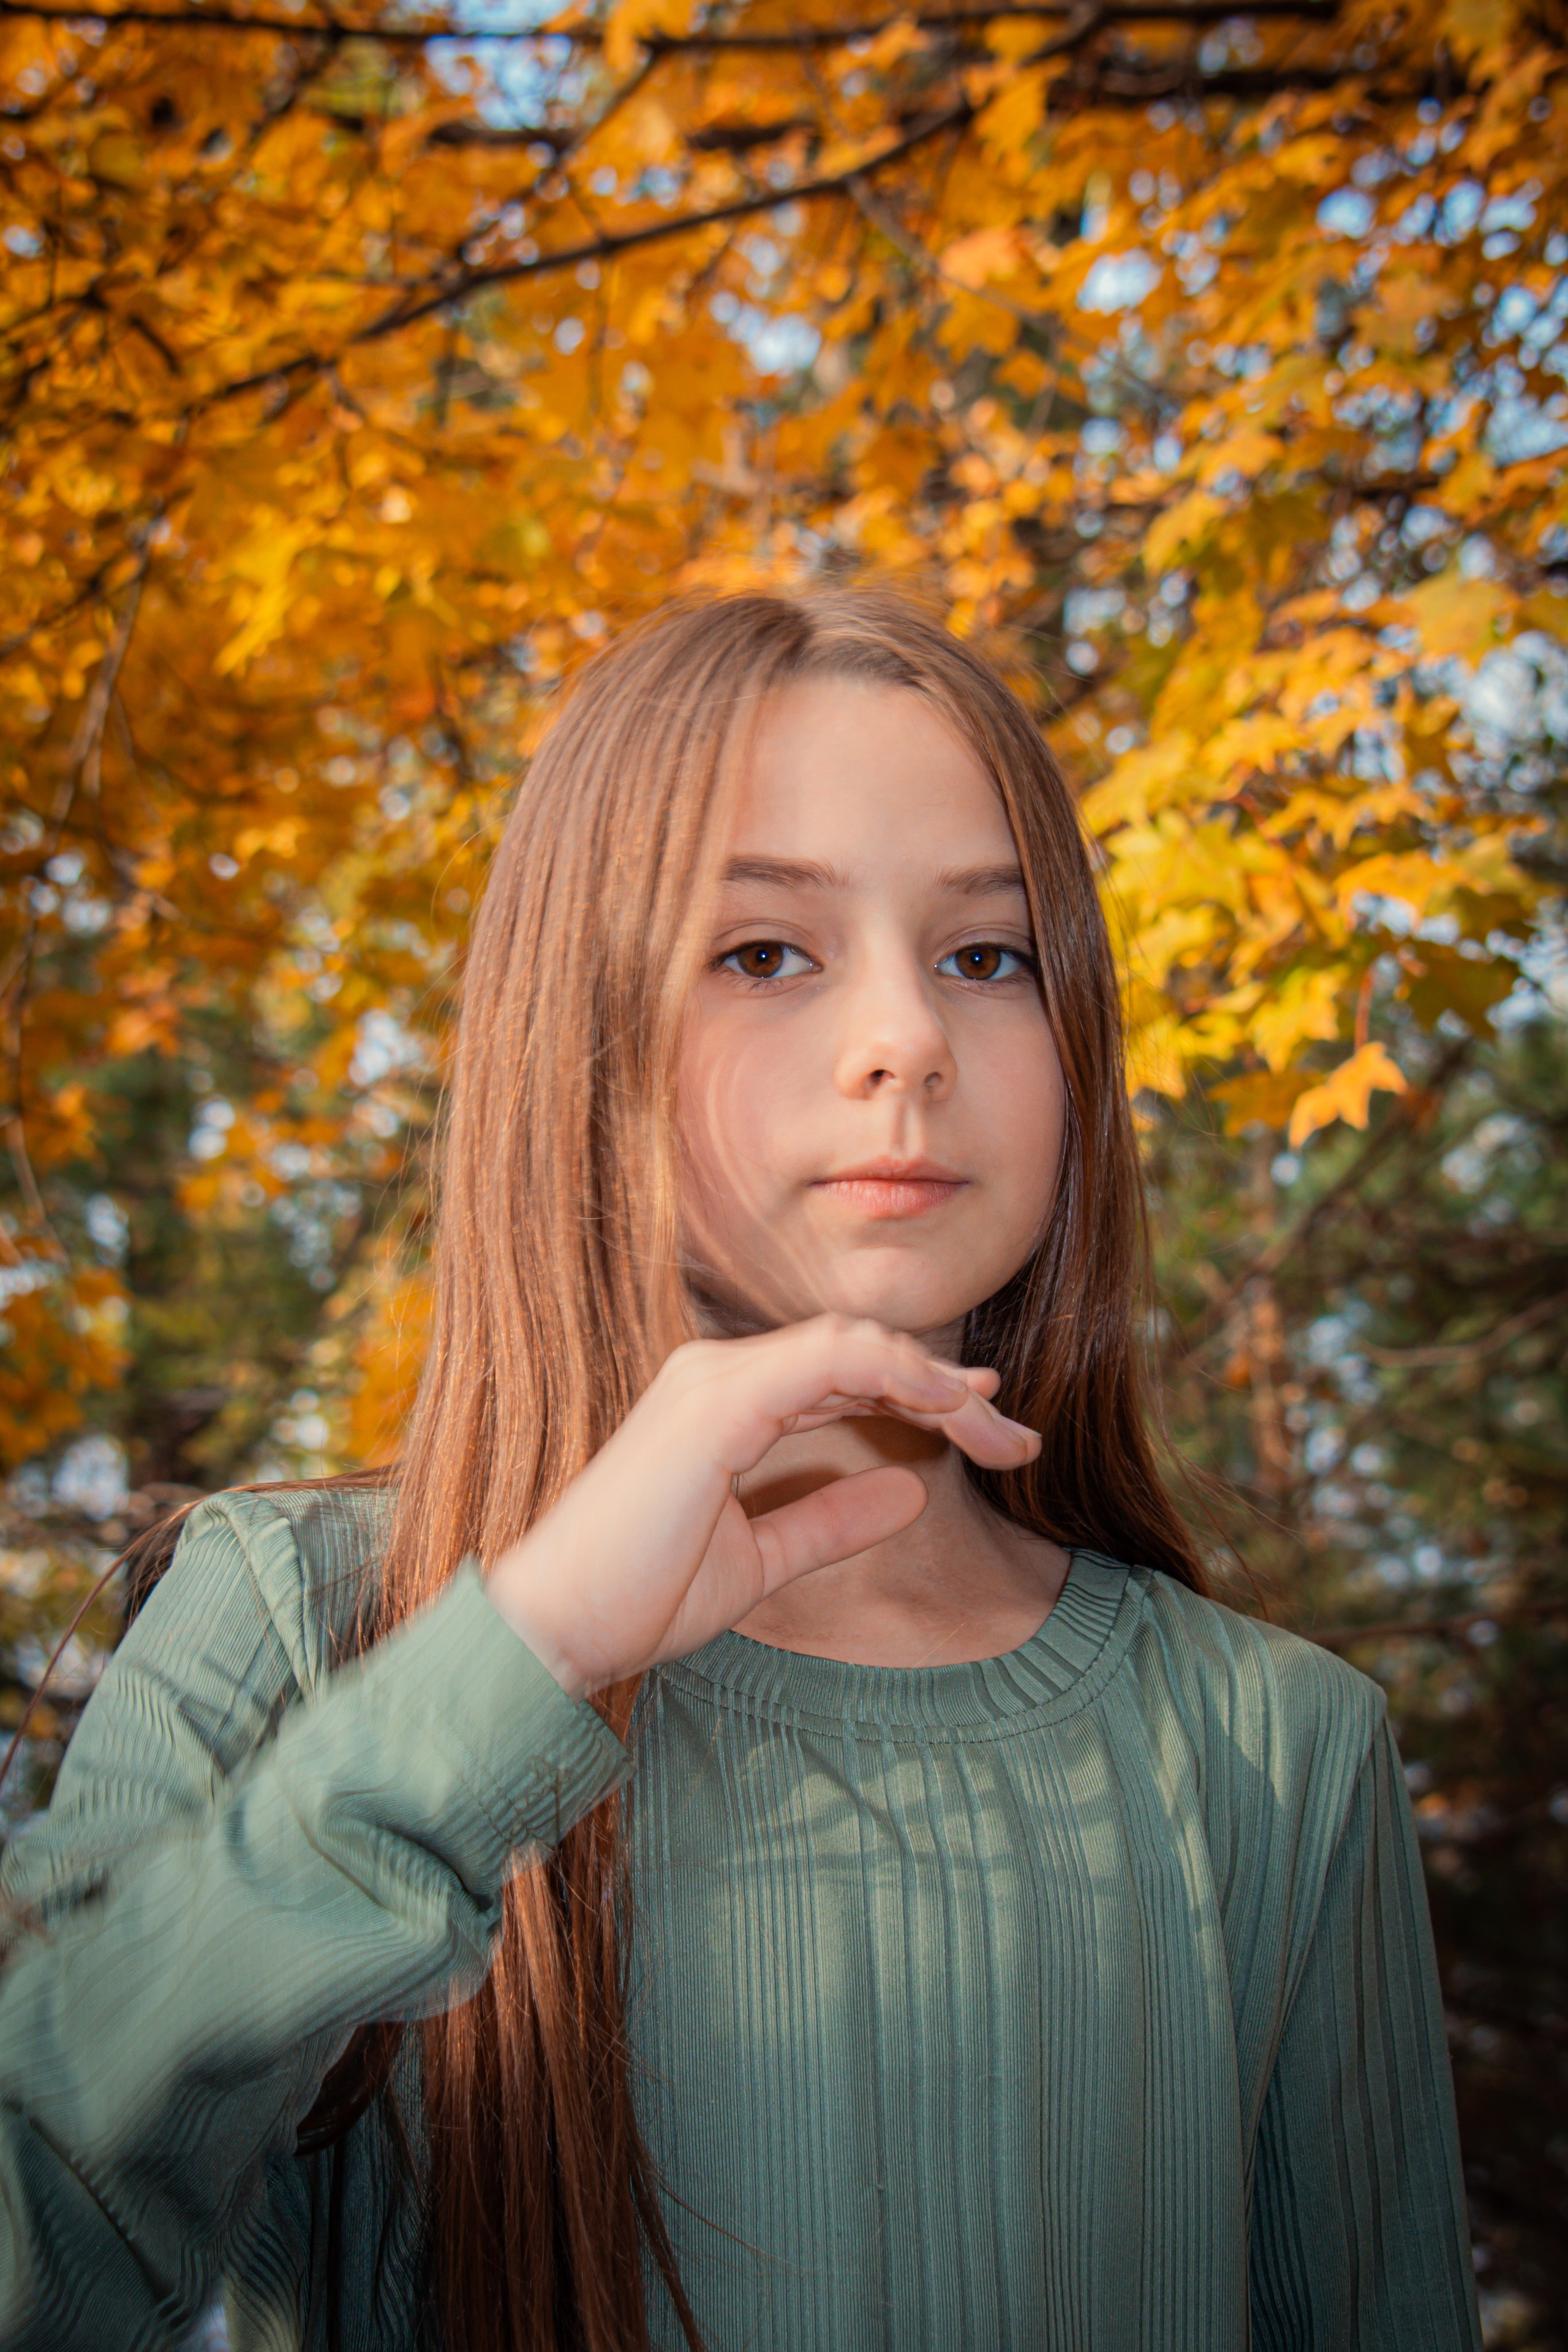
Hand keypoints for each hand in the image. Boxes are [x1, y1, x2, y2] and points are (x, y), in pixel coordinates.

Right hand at [484, 1314, 1039, 1696]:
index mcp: (728, 1401)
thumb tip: (909, 1493)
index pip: (844, 1372)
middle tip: (1016, 1436)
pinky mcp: (716, 1402)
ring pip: (854, 1345)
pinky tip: (944, 1404)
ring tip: (996, 1426)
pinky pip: (825, 1359)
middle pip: (861, 1353)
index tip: (988, 1425)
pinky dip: (893, 1373)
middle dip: (948, 1389)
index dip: (921, 1389)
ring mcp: (715, 1379)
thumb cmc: (640, 1595)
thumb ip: (827, 1521)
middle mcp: (720, 1373)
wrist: (558, 1626)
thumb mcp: (761, 1560)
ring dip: (935, 1382)